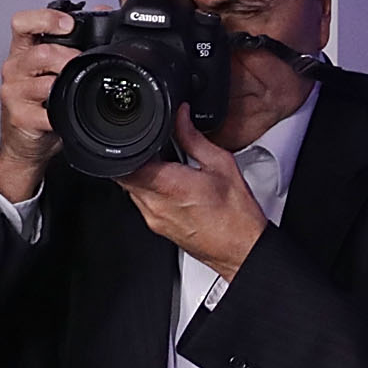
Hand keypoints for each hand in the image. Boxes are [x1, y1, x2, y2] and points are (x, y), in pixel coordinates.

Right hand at [0, 7, 82, 203]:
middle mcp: (15, 68)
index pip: (22, 23)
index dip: (44, 19)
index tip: (67, 24)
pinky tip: (67, 115)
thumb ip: (73, 42)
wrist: (25, 141)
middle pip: (40, 53)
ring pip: (44, 83)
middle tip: (83, 66)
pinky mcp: (20, 117)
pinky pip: (47, 113)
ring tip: (76, 91)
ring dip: (66, 86)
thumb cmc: (40, 102)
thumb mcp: (53, 68)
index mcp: (23, 51)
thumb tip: (103, 12)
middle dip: (68, 58)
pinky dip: (62, 115)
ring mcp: (15, 93)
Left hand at [119, 112, 266, 282]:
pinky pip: (143, 203)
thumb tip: (181, 117)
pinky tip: (176, 191)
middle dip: (138, 159)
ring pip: (132, 188)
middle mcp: (154, 204)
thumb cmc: (236, 216)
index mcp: (168, 185)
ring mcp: (153, 218)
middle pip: (124, 174)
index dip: (129, 146)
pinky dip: (152, 191)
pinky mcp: (157, 227)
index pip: (126, 161)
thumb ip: (194, 138)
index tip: (144, 139)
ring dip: (144, 176)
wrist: (242, 250)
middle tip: (162, 154)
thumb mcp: (220, 164)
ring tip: (172, 173)